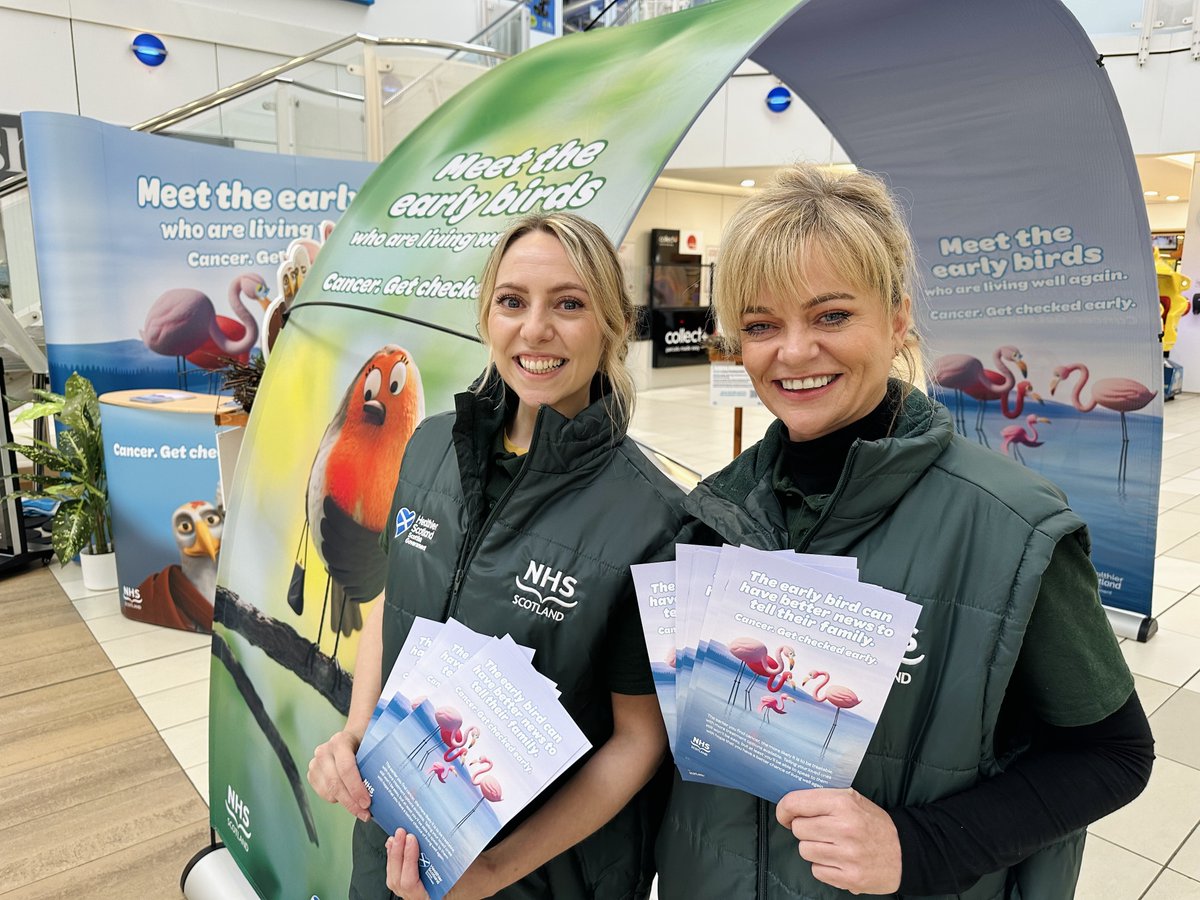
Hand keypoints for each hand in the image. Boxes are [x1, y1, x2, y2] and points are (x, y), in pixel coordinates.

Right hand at [307, 730, 370, 821]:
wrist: (351, 737)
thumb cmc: (364, 741)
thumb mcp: (373, 743)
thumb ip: (379, 757)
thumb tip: (392, 780)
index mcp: (340, 741)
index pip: (346, 768)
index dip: (356, 788)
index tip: (367, 803)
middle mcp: (324, 751)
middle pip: (335, 783)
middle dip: (351, 802)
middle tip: (365, 813)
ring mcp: (316, 763)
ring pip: (329, 791)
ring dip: (345, 803)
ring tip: (360, 808)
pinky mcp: (312, 774)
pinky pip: (323, 794)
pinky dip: (337, 800)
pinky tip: (349, 797)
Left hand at [386, 830, 496, 899]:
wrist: (485, 876)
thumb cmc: (477, 876)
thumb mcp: (461, 865)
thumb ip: (438, 857)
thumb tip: (418, 838)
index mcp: (432, 898)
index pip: (410, 884)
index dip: (408, 860)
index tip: (411, 840)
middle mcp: (421, 898)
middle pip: (398, 880)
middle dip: (397, 855)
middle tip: (401, 835)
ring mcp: (416, 893)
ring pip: (395, 877)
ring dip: (394, 856)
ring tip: (396, 837)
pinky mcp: (416, 884)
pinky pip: (400, 874)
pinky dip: (396, 858)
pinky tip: (395, 845)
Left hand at [775, 788, 900, 894]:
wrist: (904, 853)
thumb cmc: (873, 824)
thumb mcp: (852, 799)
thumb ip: (823, 798)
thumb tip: (790, 804)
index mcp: (843, 803)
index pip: (796, 803)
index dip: (784, 809)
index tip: (785, 814)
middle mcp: (845, 828)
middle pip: (798, 829)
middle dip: (804, 829)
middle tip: (820, 830)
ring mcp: (847, 855)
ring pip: (805, 850)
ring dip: (813, 848)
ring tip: (831, 845)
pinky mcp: (849, 878)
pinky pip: (816, 871)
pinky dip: (823, 867)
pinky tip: (838, 860)